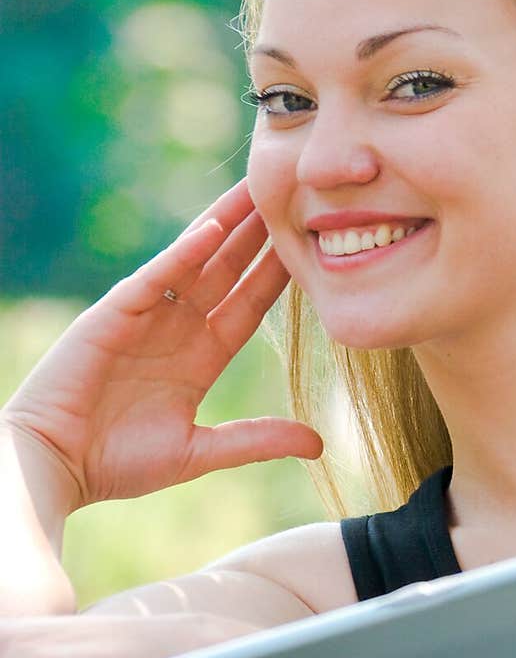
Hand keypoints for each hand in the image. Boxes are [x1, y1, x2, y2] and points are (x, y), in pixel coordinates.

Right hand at [1, 177, 323, 508]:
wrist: (56, 466)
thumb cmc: (118, 463)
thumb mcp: (201, 451)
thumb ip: (256, 440)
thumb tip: (317, 444)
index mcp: (199, 359)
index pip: (247, 307)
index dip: (275, 277)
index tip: (308, 249)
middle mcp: (175, 330)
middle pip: (226, 272)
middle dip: (255, 237)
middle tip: (289, 197)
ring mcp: (144, 317)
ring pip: (194, 262)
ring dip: (225, 226)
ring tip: (255, 191)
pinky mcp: (113, 314)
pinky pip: (155, 277)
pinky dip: (182, 253)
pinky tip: (212, 228)